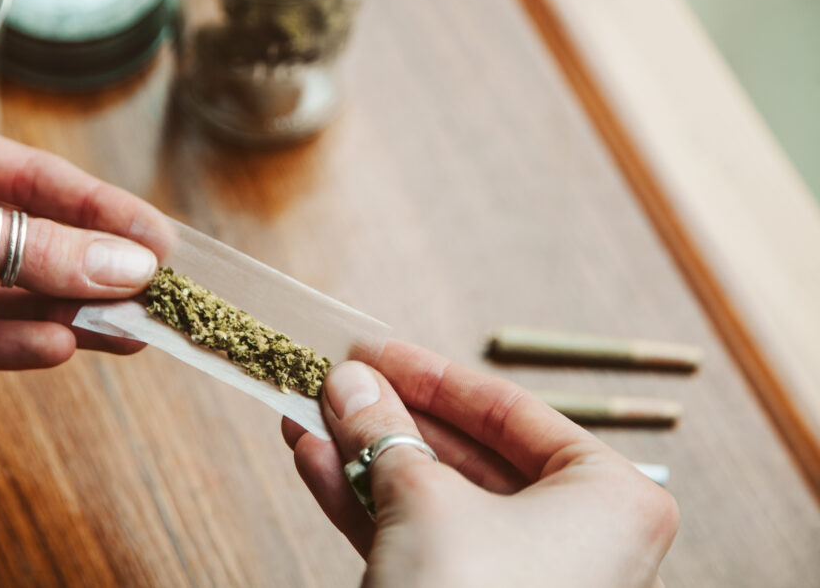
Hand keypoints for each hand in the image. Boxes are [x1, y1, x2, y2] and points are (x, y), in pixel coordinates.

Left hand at [0, 100, 172, 375]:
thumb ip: (20, 249)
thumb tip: (125, 266)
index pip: (35, 180)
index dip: (103, 212)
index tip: (162, 245)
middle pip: (23, 240)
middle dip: (87, 270)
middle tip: (154, 299)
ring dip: (57, 314)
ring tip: (124, 334)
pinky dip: (2, 346)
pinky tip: (56, 350)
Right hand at [283, 341, 677, 586]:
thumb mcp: (423, 502)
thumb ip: (387, 432)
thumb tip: (351, 381)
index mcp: (608, 497)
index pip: (509, 411)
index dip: (431, 375)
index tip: (373, 351)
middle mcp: (580, 537)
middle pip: (465, 454)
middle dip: (388, 419)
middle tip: (334, 383)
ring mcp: (526, 579)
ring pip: (434, 499)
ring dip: (364, 458)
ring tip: (307, 415)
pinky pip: (421, 541)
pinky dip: (366, 504)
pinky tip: (313, 461)